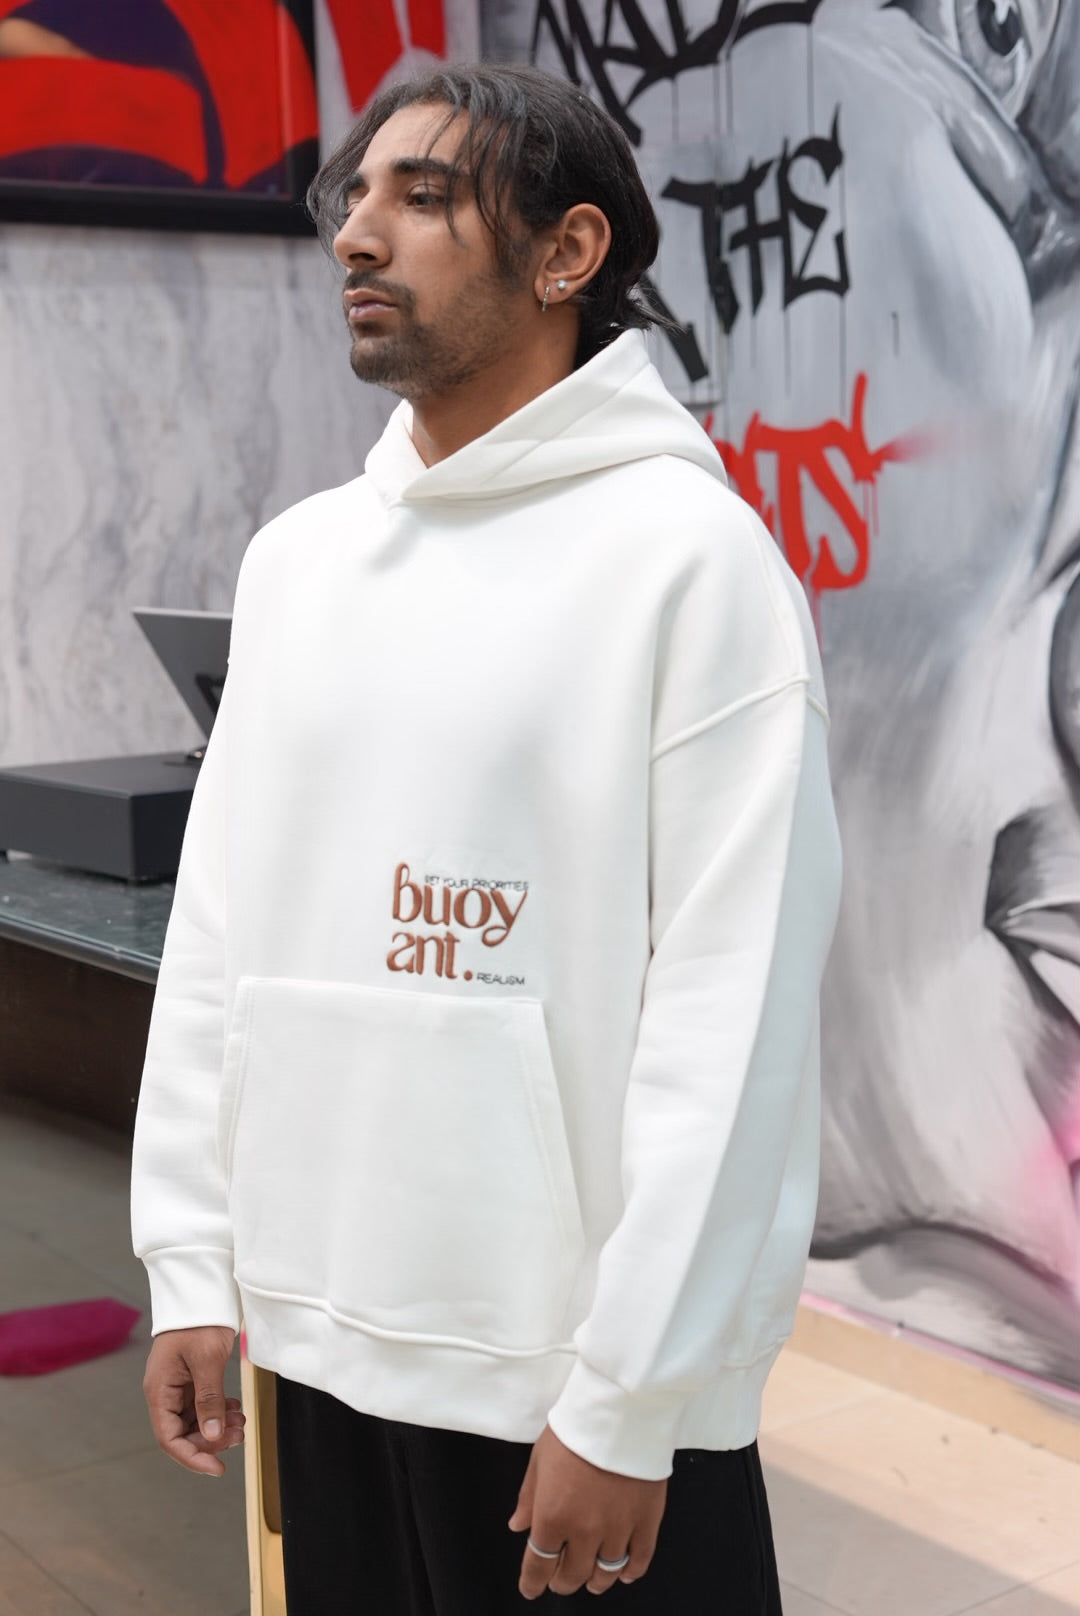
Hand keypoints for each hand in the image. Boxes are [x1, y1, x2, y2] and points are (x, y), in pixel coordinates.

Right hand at [142, 1326, 244, 1476]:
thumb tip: (211, 1436)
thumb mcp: (207, 1361)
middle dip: (210, 1440)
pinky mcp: (191, 1378)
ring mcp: (177, 1386)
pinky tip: (236, 1409)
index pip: (169, 1438)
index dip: (192, 1457)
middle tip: (239, 1435)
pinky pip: (202, 1406)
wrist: (202, 1292)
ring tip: (241, 1422)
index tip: (217, 1468)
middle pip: (182, 1433)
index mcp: (159, 1390)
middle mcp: (165, 1392)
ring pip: (195, 1421)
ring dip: (217, 1427)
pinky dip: (219, 1412)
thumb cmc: (199, 1321)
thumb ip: (209, 1399)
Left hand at [508, 1425, 666, 1598]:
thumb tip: (518, 1525)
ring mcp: (618, 1529)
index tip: (531, 1587)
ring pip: (605, 1573)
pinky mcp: (647, 1521)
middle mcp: (585, 1531)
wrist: (620, 1409)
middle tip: (560, 1579)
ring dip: (595, 1581)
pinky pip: (639, 1560)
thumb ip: (529, 1497)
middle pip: (572, 1575)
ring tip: (592, 1578)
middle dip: (562, 1581)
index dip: (532, 1583)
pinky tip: (623, 1573)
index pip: (538, 1566)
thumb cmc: (576, 1427)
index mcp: (552, 1516)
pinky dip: (630, 1572)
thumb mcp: (540, 1457)